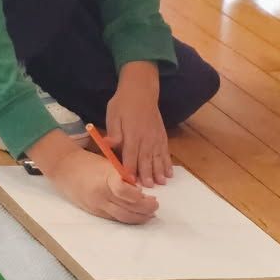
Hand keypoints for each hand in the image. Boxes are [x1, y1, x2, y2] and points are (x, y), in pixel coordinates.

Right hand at [30, 130, 157, 224]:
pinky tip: (135, 215)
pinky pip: (114, 218)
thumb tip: (140, 190)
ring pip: (123, 217)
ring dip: (139, 217)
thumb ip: (123, 177)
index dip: (139, 196)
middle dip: (146, 209)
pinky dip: (127, 218)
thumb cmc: (87, 162)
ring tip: (149, 213)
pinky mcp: (93, 211)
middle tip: (155, 205)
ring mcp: (96, 205)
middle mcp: (101, 195)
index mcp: (104, 179)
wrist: (63, 168)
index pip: (125, 191)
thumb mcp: (108, 164)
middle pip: (128, 208)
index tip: (146, 193)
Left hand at [106, 63, 171, 186]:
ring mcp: (156, 137)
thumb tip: (109, 144)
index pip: (131, 155)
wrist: (141, 91)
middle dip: (147, 174)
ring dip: (159, 171)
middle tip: (149, 188)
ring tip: (162, 183)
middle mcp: (146, 137)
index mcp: (132, 134)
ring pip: (158, 157)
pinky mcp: (162, 135)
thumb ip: (114, 132)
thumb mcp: (113, 115)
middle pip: (146, 159)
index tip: (130, 182)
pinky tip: (169, 172)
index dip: (130, 169)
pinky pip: (165, 152)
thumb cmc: (123, 104)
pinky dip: (168, 162)